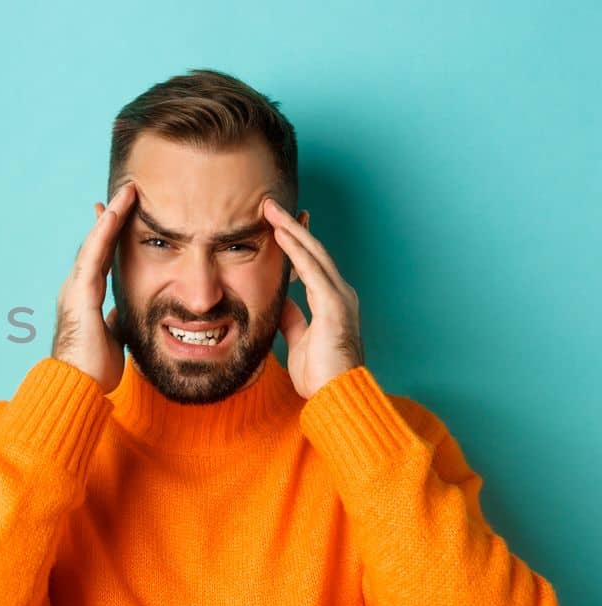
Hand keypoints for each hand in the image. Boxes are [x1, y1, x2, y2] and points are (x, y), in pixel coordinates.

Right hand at [51, 182, 134, 391]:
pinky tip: (114, 212)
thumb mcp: (111, 337)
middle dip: (110, 218)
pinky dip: (104, 231)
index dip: (110, 236)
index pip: (101, 259)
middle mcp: (77, 288)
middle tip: (125, 192)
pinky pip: (94, 253)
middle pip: (97, 244)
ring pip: (95, 242)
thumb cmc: (92, 369)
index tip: (118, 214)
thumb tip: (119, 313)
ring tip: (127, 193)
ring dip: (111, 216)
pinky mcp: (80, 292)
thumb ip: (113, 320)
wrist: (78, 386)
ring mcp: (76, 288)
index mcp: (85, 298)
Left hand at [264, 198, 364, 397]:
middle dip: (292, 226)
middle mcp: (338, 294)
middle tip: (270, 204)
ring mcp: (339, 298)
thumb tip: (279, 303)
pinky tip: (281, 233)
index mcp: (330, 302)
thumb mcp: (298, 340)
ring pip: (313, 253)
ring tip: (271, 209)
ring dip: (292, 228)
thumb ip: (292, 319)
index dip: (295, 242)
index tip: (278, 224)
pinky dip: (296, 249)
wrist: (336, 397)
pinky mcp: (334, 306)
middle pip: (313, 251)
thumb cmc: (320, 374)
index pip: (310, 263)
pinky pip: (312, 270)